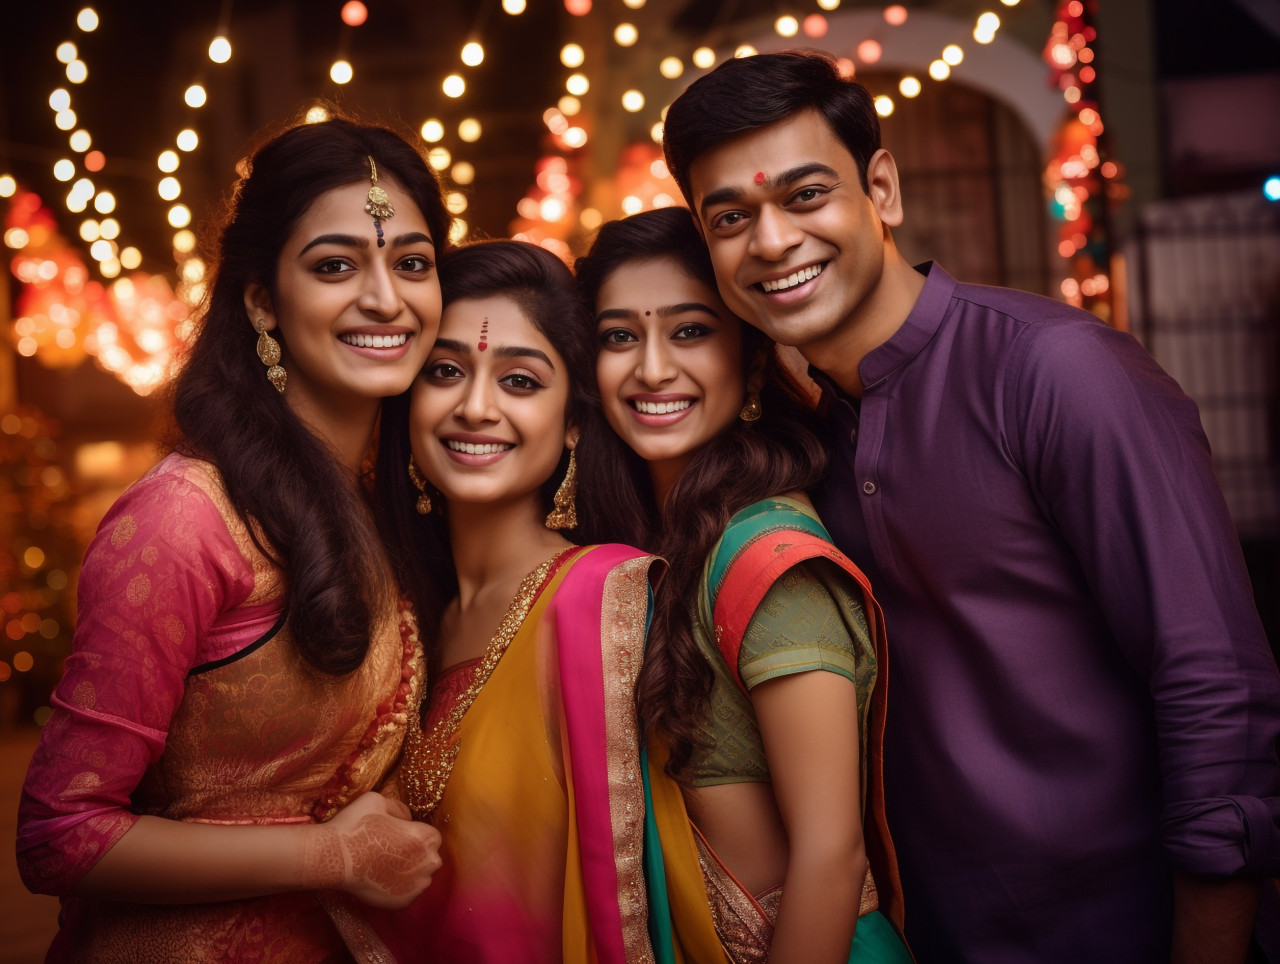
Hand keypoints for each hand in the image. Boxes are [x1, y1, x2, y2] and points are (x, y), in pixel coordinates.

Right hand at [305, 791, 442, 908]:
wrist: (334, 858)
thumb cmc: (355, 826)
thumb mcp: (378, 801)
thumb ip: (399, 809)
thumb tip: (407, 818)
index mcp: (425, 837)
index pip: (432, 836)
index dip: (416, 835)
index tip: (399, 837)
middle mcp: (427, 862)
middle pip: (429, 857)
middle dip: (416, 855)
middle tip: (392, 852)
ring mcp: (417, 885)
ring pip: (421, 877)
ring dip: (410, 872)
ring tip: (386, 867)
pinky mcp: (404, 902)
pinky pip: (409, 893)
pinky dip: (400, 888)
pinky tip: (383, 880)